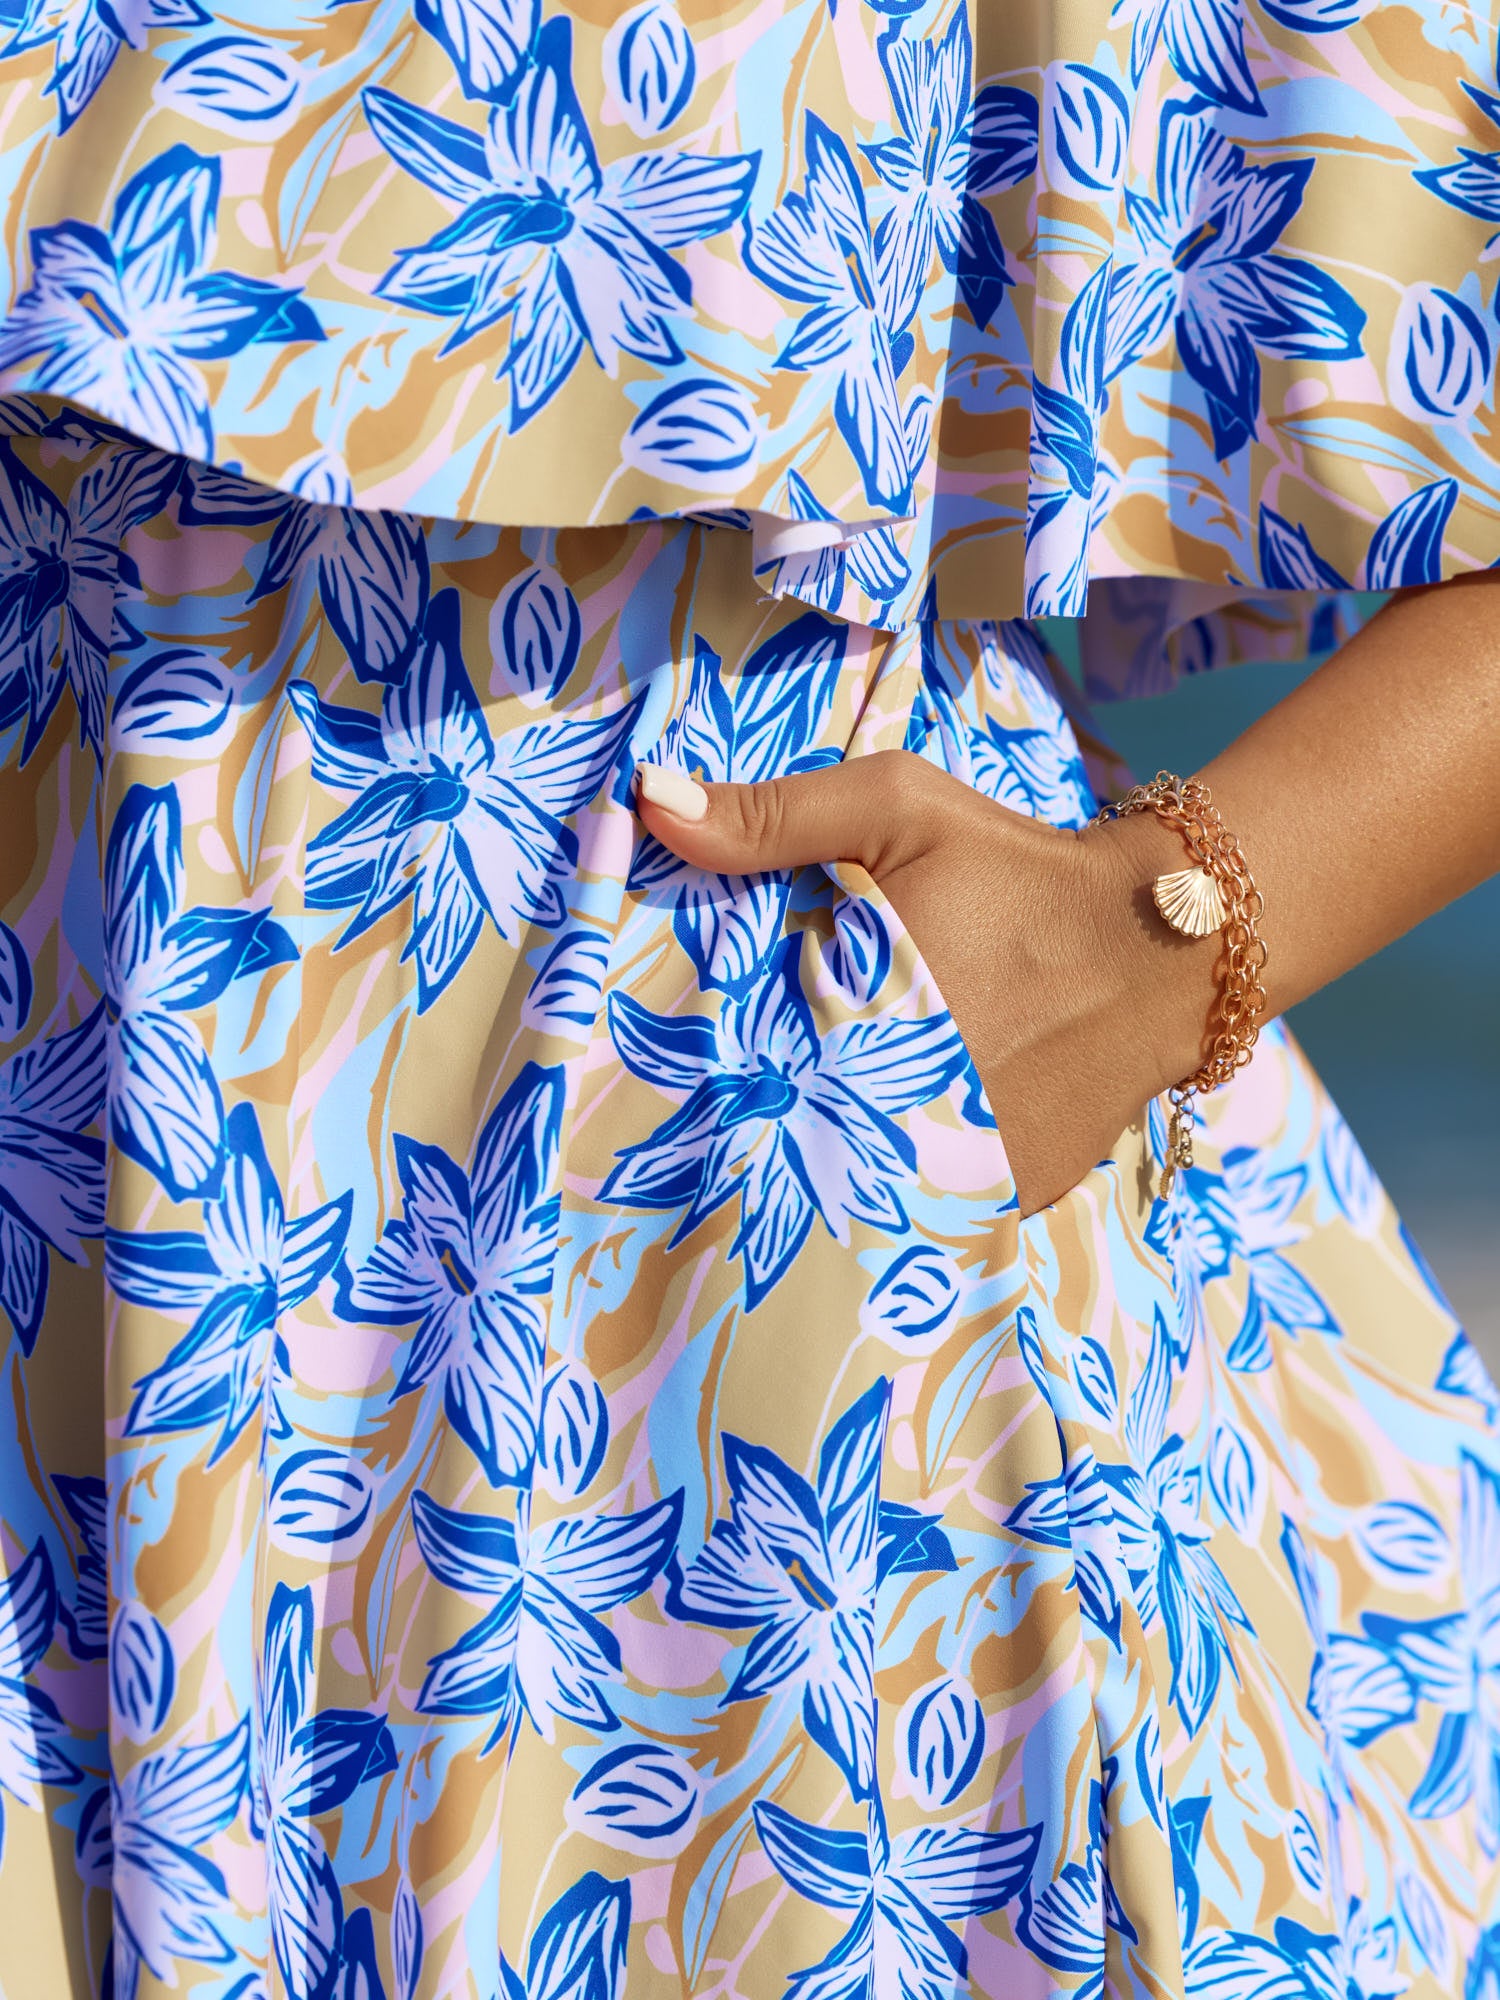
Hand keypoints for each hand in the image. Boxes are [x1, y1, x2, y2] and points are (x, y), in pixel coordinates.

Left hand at [635, 751, 1217, 1215]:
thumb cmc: (1017, 869)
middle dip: (762, 1121)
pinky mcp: (1006, 1196)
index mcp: (851, 1021)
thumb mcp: (897, 809)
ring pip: (855, 1184)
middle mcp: (898, 1111)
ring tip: (807, 1132)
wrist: (1162, 942)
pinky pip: (928, 1206)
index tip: (675, 1068)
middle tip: (734, 1103)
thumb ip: (771, 816)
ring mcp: (958, 1169)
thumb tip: (648, 802)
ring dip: (831, 1160)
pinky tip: (893, 1144)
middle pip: (789, 1139)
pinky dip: (905, 1181)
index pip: (734, 1075)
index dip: (701, 1072)